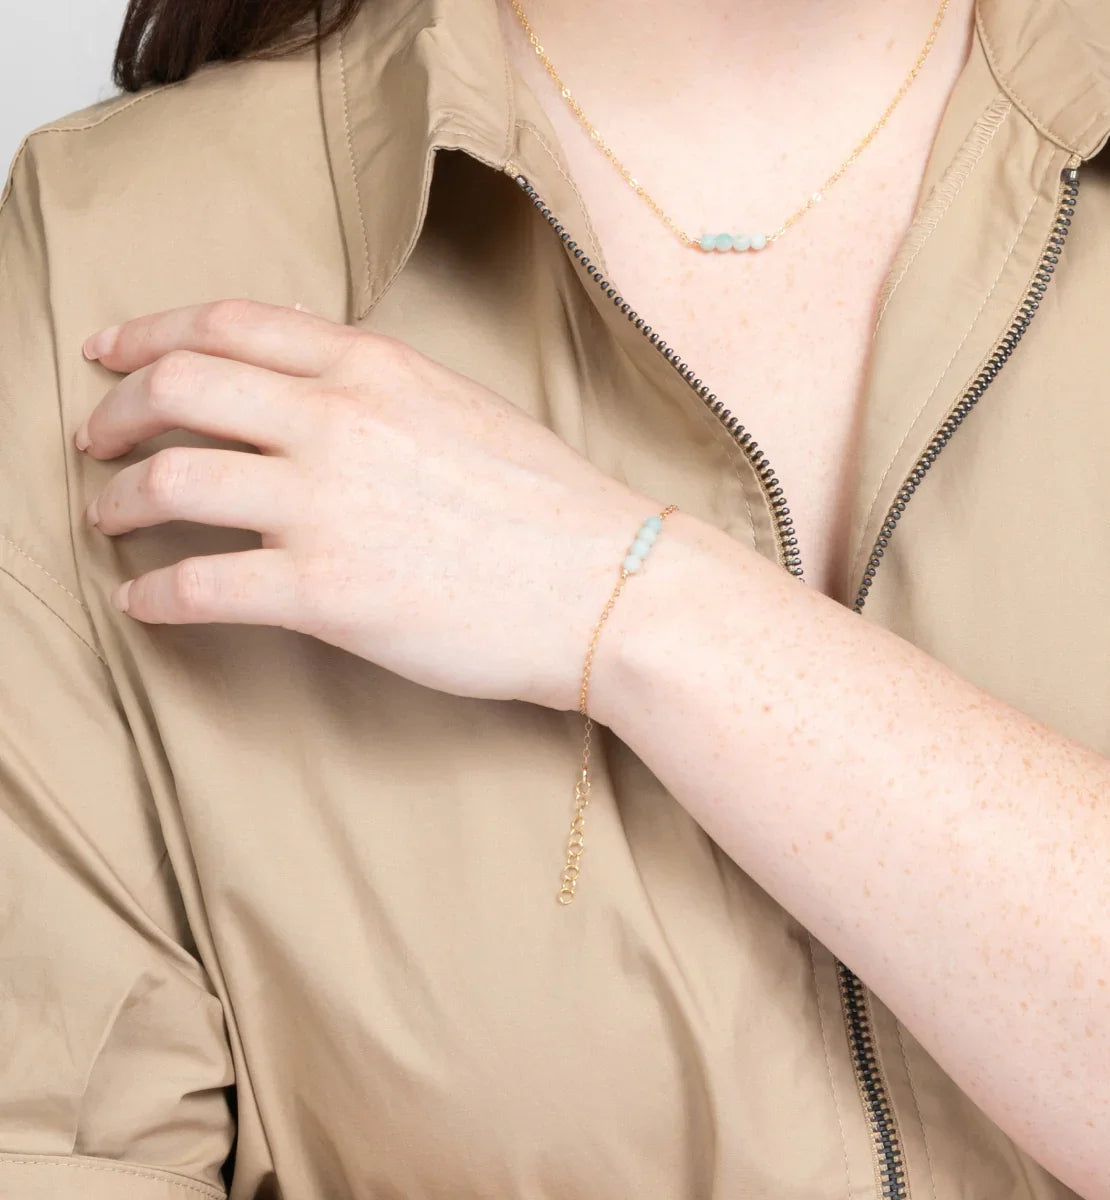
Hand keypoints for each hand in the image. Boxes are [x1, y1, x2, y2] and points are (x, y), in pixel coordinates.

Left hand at [76, 299, 661, 711]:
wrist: (607, 585)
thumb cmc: (549, 506)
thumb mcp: (463, 406)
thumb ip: (378, 382)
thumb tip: (310, 366)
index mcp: (374, 368)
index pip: (228, 324)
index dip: (148, 333)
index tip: (110, 354)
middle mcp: (337, 421)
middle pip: (178, 387)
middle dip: (115, 411)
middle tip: (96, 439)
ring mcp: (326, 506)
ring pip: (169, 481)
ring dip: (119, 499)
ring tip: (108, 517)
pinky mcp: (325, 593)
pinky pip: (198, 586)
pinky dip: (152, 596)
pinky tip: (143, 604)